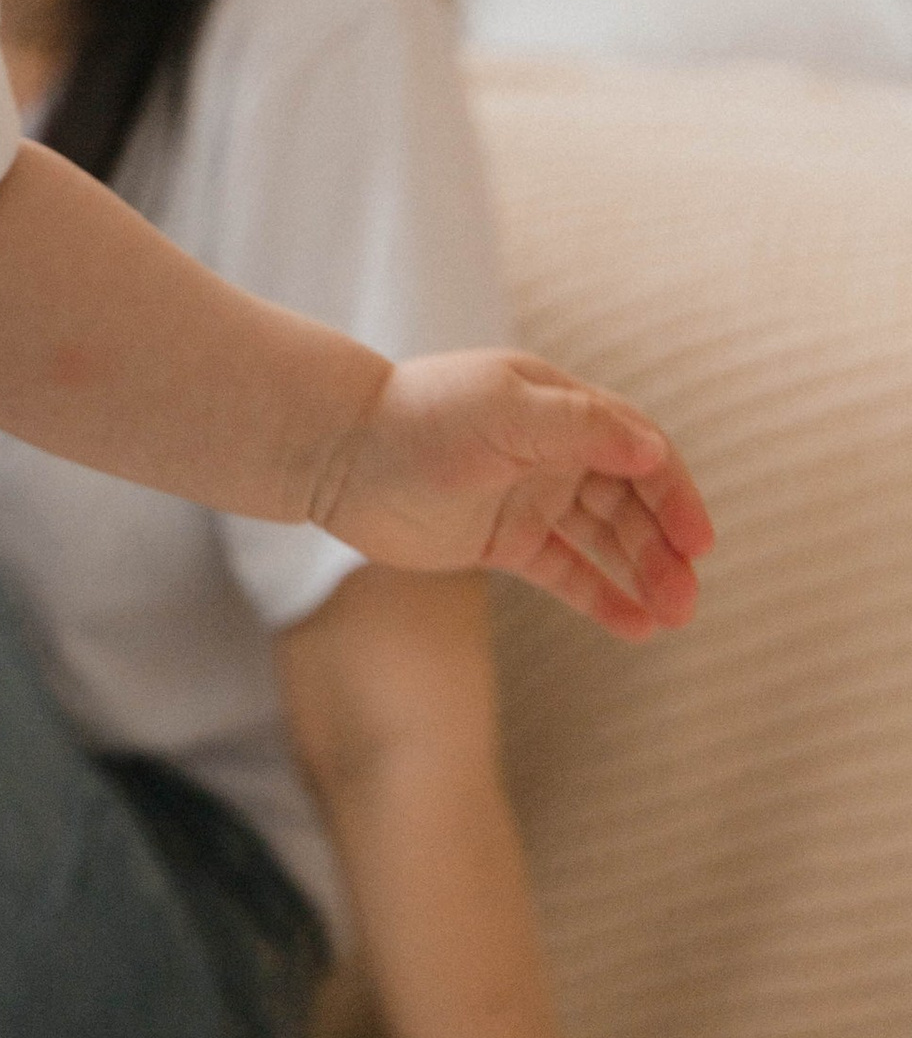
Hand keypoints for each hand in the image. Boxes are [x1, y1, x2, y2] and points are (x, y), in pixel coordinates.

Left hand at [312, 350, 713, 637]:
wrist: (339, 453)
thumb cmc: (420, 420)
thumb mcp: (506, 411)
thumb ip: (581, 428)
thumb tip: (654, 452)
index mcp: (561, 409)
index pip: (641, 453)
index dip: (676, 496)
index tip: (698, 543)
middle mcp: (553, 451)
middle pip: (631, 503)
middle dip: (664, 549)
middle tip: (687, 599)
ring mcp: (528, 496)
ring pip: (604, 540)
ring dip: (642, 575)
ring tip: (673, 617)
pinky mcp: (502, 540)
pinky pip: (565, 571)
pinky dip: (601, 597)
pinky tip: (636, 628)